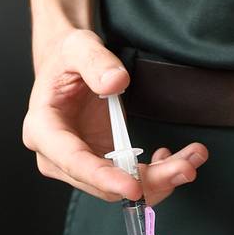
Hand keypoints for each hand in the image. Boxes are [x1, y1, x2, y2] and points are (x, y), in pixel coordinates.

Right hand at [22, 27, 207, 203]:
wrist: (65, 65)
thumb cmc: (66, 57)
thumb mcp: (77, 47)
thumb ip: (95, 62)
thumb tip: (115, 83)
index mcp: (43, 128)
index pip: (73, 161)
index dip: (103, 177)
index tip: (133, 187)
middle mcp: (56, 156)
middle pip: (101, 183)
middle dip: (146, 181)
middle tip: (185, 168)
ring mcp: (78, 164)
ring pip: (118, 187)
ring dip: (158, 180)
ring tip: (191, 160)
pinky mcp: (97, 163)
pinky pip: (126, 178)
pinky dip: (154, 173)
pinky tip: (170, 156)